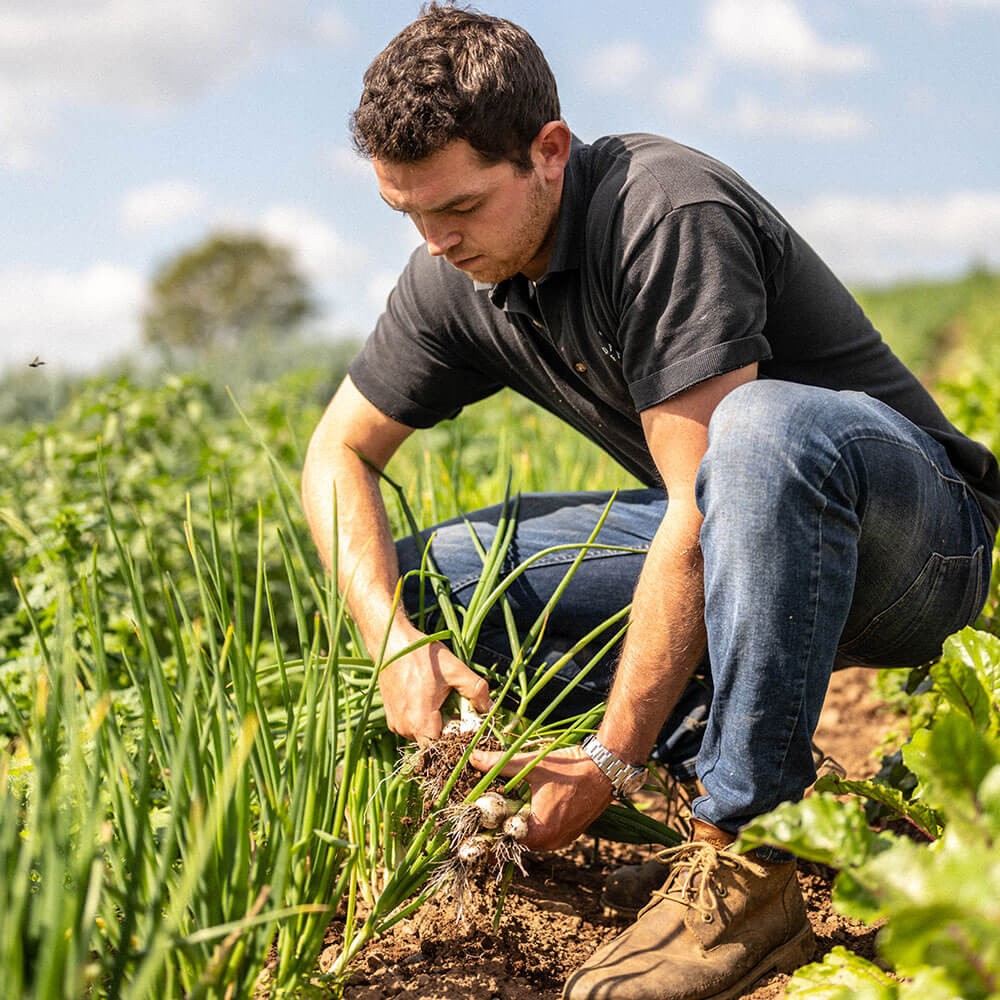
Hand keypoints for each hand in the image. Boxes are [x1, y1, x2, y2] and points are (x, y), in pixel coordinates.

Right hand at [378, 630, 490, 744]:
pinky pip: (413, 726)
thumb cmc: (422, 655)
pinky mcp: (391, 718)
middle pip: (435, 742)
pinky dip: (424, 717)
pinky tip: (428, 696)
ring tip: (440, 697)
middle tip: (456, 704)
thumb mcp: (455, 669)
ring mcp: (395, 724)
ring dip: (436, 722)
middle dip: (449, 728)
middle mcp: (404, 729)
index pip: (443, 749)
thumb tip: (490, 708)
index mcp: (420, 722)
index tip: (466, 722)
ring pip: (424, 734)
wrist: (391, 642)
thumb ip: (476, 690)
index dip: (458, 740)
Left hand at [470, 744, 613, 850]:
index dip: (486, 833)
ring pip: (530, 836)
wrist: (606, 769)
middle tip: (486, 808)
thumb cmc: (569, 769)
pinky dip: (534, 821)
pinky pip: (544, 832)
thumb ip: (499, 764)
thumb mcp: (530, 765)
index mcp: (539, 833)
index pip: (502, 844)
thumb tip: (472, 758)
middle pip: (515, 841)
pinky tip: (528, 803)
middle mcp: (550, 843)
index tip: (473, 823)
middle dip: (500, 826)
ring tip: (506, 803)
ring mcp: (562, 839)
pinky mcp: (570, 832)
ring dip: (517, 823)